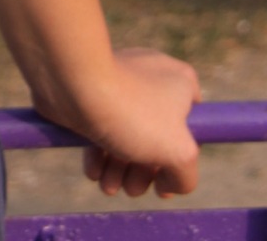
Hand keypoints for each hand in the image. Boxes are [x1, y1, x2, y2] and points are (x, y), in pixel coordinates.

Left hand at [64, 48, 201, 198]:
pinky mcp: (92, 93)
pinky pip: (101, 129)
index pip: (194, 123)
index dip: (182, 155)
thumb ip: (186, 175)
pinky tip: (94, 173)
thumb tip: (168, 183)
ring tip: (108, 187)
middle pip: (157, 138)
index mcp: (180, 82)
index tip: (166, 177)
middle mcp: (152, 79)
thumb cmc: (133, 112)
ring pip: (127, 137)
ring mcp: (120, 85)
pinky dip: (99, 155)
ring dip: (119, 171)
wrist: (72, 83)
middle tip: (131, 188)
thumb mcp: (180, 153)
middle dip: (143, 172)